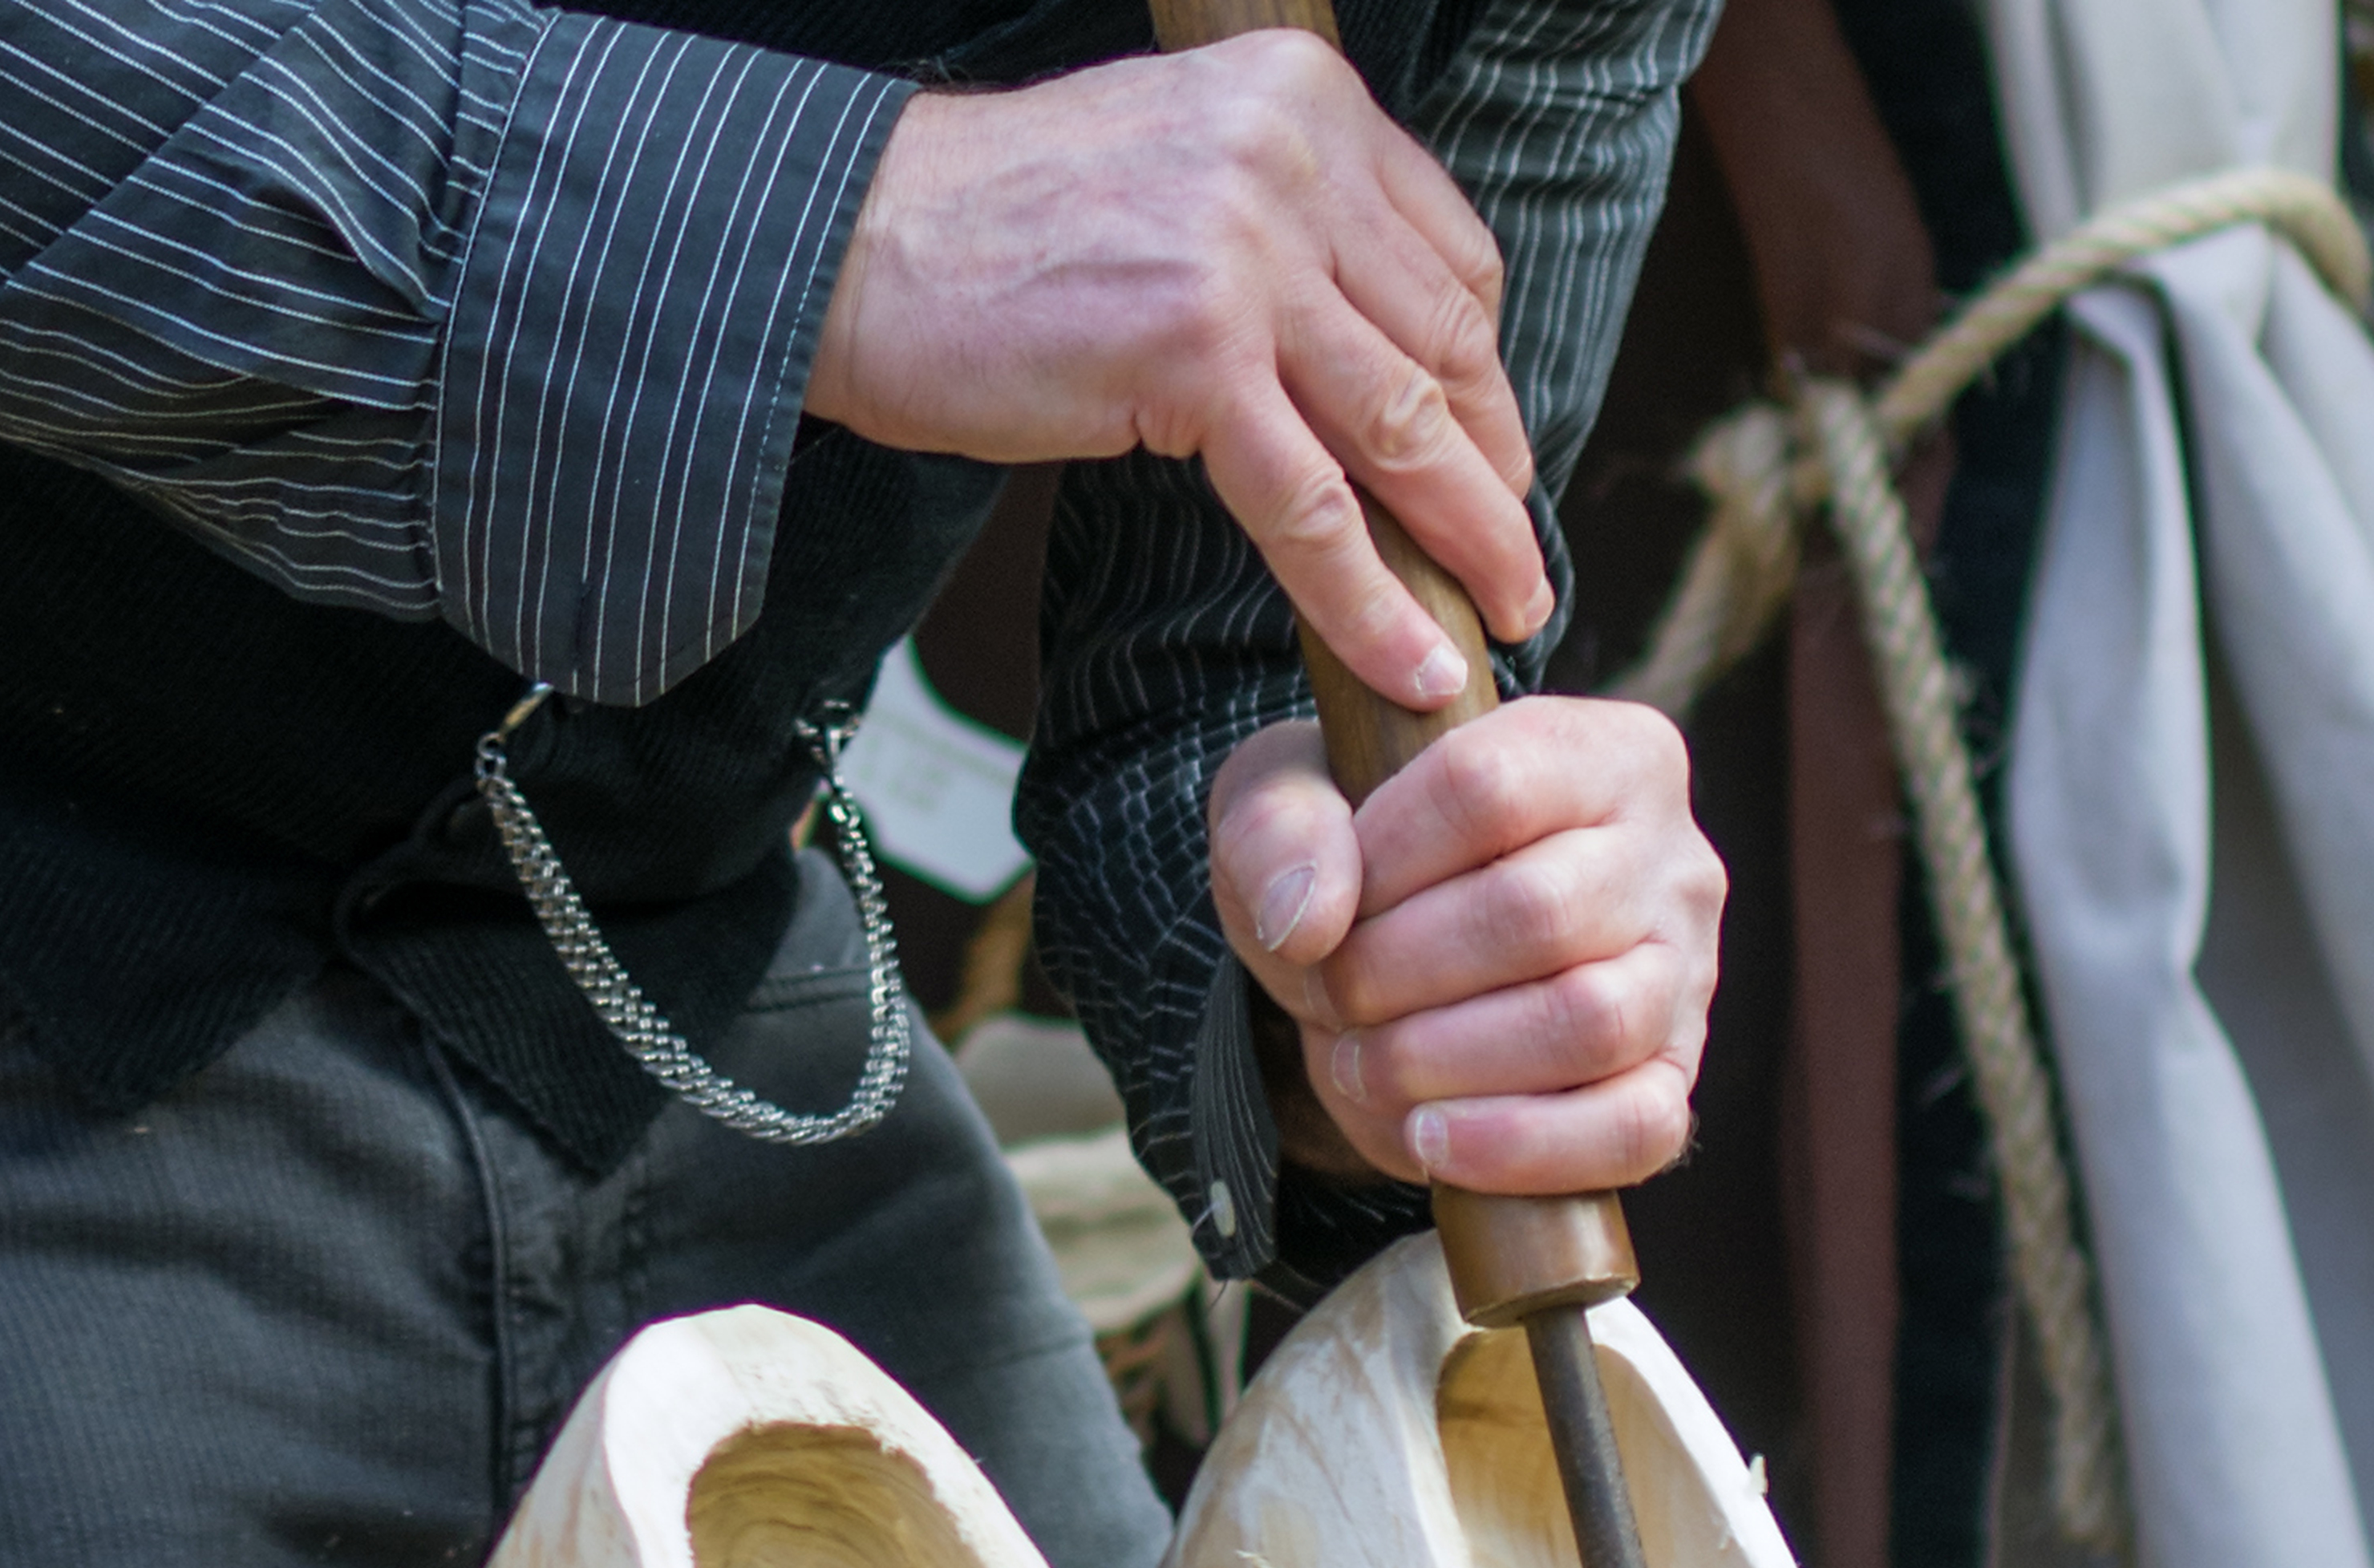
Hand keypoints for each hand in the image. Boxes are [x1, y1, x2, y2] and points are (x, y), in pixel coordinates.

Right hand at [805, 31, 1549, 711]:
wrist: (854, 242)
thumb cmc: (997, 236)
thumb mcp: (1178, 183)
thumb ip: (1283, 235)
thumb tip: (1371, 351)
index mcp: (1302, 99)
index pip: (1450, 262)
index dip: (1487, 382)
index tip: (1497, 464)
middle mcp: (1291, 155)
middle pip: (1447, 347)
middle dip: (1494, 476)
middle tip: (1520, 569)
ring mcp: (1245, 249)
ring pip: (1401, 430)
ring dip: (1467, 546)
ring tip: (1505, 621)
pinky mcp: (1193, 351)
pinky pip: (1312, 507)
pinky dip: (1370, 600)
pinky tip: (1412, 662)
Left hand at [1208, 698, 1720, 1196]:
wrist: (1390, 975)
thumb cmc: (1357, 868)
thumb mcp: (1286, 810)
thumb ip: (1278, 828)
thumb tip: (1308, 919)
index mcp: (1601, 750)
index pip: (1488, 788)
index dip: (1381, 861)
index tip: (1326, 906)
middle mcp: (1669, 855)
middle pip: (1538, 914)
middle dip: (1398, 972)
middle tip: (1336, 994)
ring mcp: (1685, 976)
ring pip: (1592, 1023)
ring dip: (1444, 1060)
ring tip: (1369, 1064)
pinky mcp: (1672, 1083)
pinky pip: (1635, 1130)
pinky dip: (1519, 1147)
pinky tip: (1432, 1138)